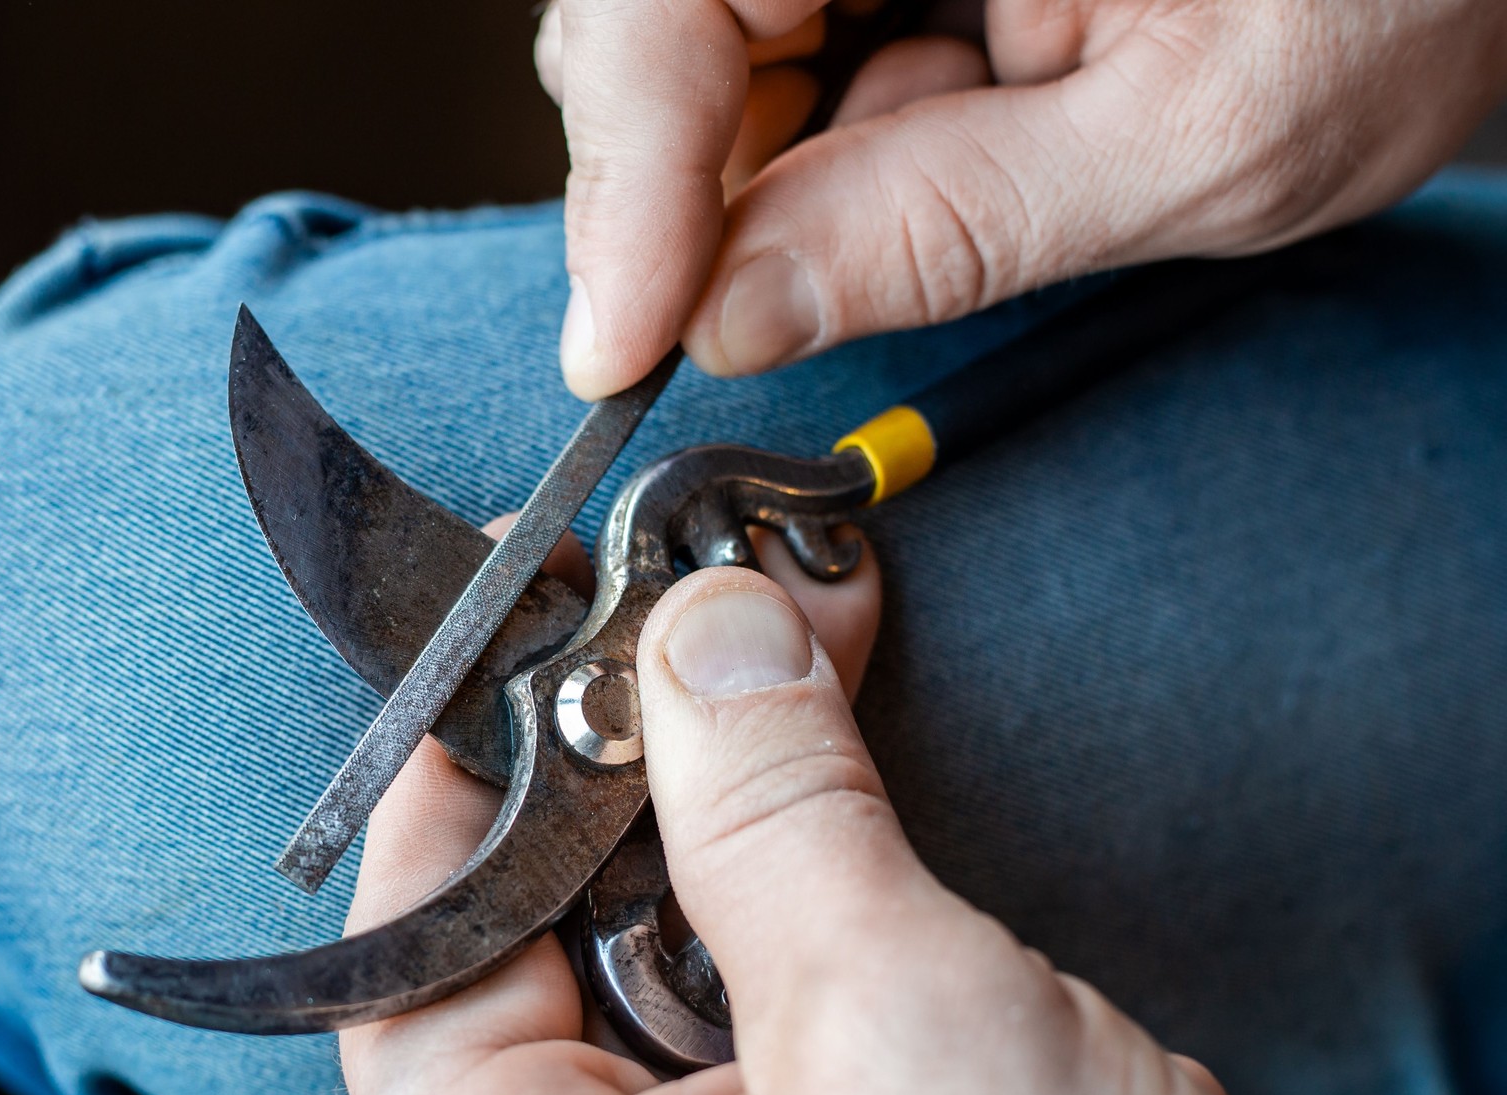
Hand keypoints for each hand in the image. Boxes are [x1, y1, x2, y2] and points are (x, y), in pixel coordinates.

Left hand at [339, 529, 1323, 1094]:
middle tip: (701, 612)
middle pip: (541, 936)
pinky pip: (760, 1009)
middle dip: (629, 766)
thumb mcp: (906, 1036)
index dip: (467, 769)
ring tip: (786, 662)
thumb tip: (707, 636)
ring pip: (663, 958)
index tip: (522, 627)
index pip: (416, 956)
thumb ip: (783, 815)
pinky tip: (837, 787)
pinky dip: (798, 888)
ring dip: (729, 813)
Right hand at [538, 0, 1506, 397]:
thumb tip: (734, 314)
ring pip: (702, 58)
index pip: (677, 1)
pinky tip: (946, 139)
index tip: (621, 344)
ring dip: (766, 175)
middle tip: (747, 308)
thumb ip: (948, 226)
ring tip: (957, 169)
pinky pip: (777, 67)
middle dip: (686, 190)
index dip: (629, 175)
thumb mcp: (1188, 139)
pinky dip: (824, 152)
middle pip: (660, 31)